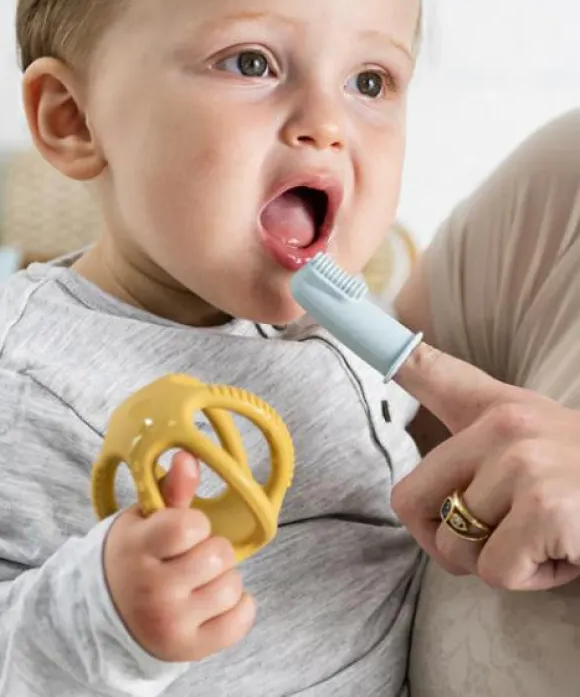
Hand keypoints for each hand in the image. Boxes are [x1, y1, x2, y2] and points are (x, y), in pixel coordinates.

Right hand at [103, 451, 254, 661]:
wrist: (107, 615)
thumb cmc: (133, 556)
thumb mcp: (143, 521)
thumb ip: (171, 491)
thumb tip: (189, 457)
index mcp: (137, 550)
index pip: (189, 526)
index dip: (195, 523)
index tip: (183, 531)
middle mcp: (153, 591)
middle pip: (218, 555)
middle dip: (212, 548)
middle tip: (192, 555)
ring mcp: (172, 624)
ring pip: (232, 586)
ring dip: (223, 577)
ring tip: (201, 578)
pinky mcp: (190, 649)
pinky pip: (241, 620)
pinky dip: (238, 606)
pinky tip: (216, 600)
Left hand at [391, 342, 579, 590]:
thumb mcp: (535, 444)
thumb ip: (477, 444)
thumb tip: (419, 468)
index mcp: (495, 408)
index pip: (423, 368)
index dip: (369, 336)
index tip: (331, 306)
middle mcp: (503, 426)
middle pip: (411, 500)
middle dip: (446, 540)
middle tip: (499, 539)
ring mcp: (523, 463)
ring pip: (453, 544)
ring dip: (499, 562)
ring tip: (547, 537)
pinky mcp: (545, 506)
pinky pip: (496, 571)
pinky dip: (531, 580)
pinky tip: (568, 552)